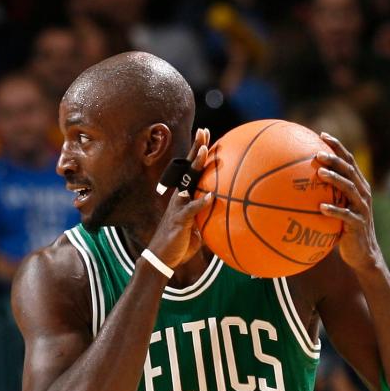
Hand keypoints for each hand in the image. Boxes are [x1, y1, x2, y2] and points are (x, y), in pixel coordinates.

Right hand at [146, 128, 215, 268]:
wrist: (162, 258)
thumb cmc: (180, 243)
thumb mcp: (197, 227)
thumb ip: (208, 217)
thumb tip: (227, 214)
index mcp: (184, 196)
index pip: (192, 169)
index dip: (198, 152)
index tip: (205, 135)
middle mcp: (179, 196)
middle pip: (188, 167)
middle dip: (196, 149)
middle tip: (203, 131)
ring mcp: (178, 207)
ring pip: (188, 181)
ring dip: (196, 166)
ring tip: (205, 152)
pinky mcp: (178, 220)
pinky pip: (191, 209)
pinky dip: (200, 202)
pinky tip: (210, 196)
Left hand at [316, 132, 383, 272]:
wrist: (362, 254)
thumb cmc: (343, 230)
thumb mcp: (335, 209)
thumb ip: (323, 196)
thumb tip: (294, 186)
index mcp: (358, 185)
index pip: (349, 160)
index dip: (337, 146)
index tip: (322, 134)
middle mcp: (362, 193)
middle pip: (349, 170)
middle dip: (335, 158)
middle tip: (317, 153)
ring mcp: (362, 208)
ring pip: (349, 188)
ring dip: (334, 179)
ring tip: (319, 173)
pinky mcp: (358, 224)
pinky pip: (346, 215)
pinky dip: (334, 210)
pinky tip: (320, 208)